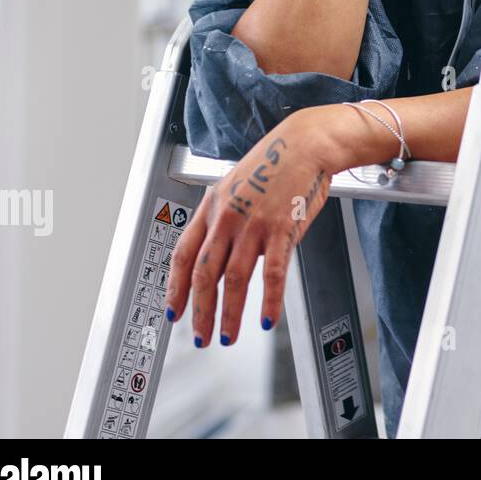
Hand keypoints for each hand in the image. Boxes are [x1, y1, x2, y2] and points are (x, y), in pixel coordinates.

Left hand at [163, 107, 337, 346]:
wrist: (306, 144)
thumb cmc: (276, 163)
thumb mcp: (236, 186)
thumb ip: (225, 220)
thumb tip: (221, 254)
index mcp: (212, 206)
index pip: (183, 254)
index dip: (175, 288)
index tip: (174, 311)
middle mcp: (228, 217)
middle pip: (204, 274)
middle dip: (199, 311)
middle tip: (200, 335)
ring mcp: (254, 225)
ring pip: (233, 279)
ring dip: (229, 314)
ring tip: (228, 335)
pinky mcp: (282, 230)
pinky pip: (273, 274)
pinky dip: (268, 301)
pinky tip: (267, 318)